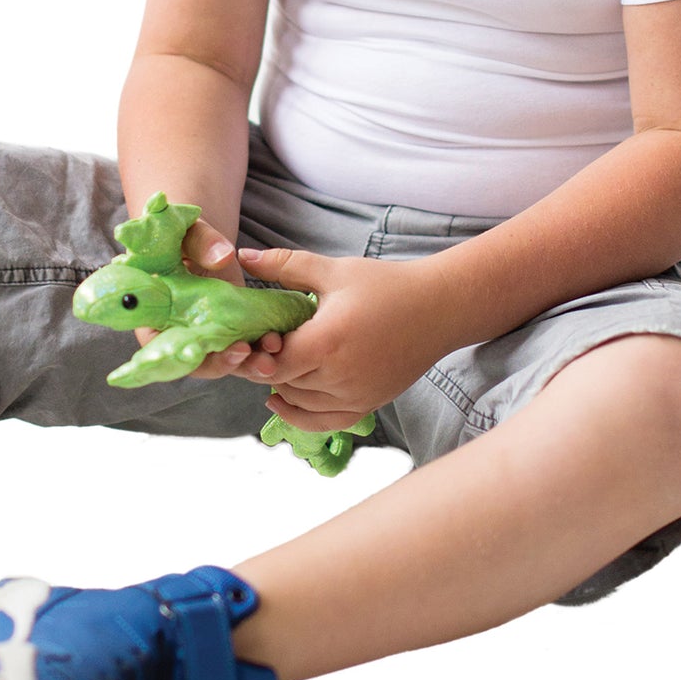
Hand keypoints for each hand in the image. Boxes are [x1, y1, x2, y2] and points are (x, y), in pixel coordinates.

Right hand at [132, 218, 283, 378]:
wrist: (203, 242)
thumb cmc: (185, 236)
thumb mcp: (188, 233)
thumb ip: (201, 242)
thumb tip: (223, 257)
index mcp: (151, 313)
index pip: (156, 344)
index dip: (176, 352)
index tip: (201, 350)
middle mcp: (174, 333)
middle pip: (191, 361)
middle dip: (218, 363)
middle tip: (243, 352)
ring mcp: (202, 337)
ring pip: (220, 360)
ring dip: (243, 364)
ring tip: (267, 359)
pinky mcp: (226, 335)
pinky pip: (240, 349)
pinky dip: (257, 352)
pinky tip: (275, 345)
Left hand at [234, 247, 447, 430]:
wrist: (437, 308)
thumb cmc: (385, 285)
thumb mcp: (333, 270)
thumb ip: (285, 265)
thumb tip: (243, 257)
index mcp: (328, 341)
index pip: (272, 362)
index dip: (256, 352)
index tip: (253, 335)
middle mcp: (340, 376)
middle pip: (283, 382)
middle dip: (265, 365)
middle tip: (261, 344)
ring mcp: (355, 395)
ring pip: (299, 402)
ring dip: (282, 385)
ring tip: (276, 361)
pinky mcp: (367, 404)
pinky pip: (323, 422)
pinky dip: (299, 414)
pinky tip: (280, 400)